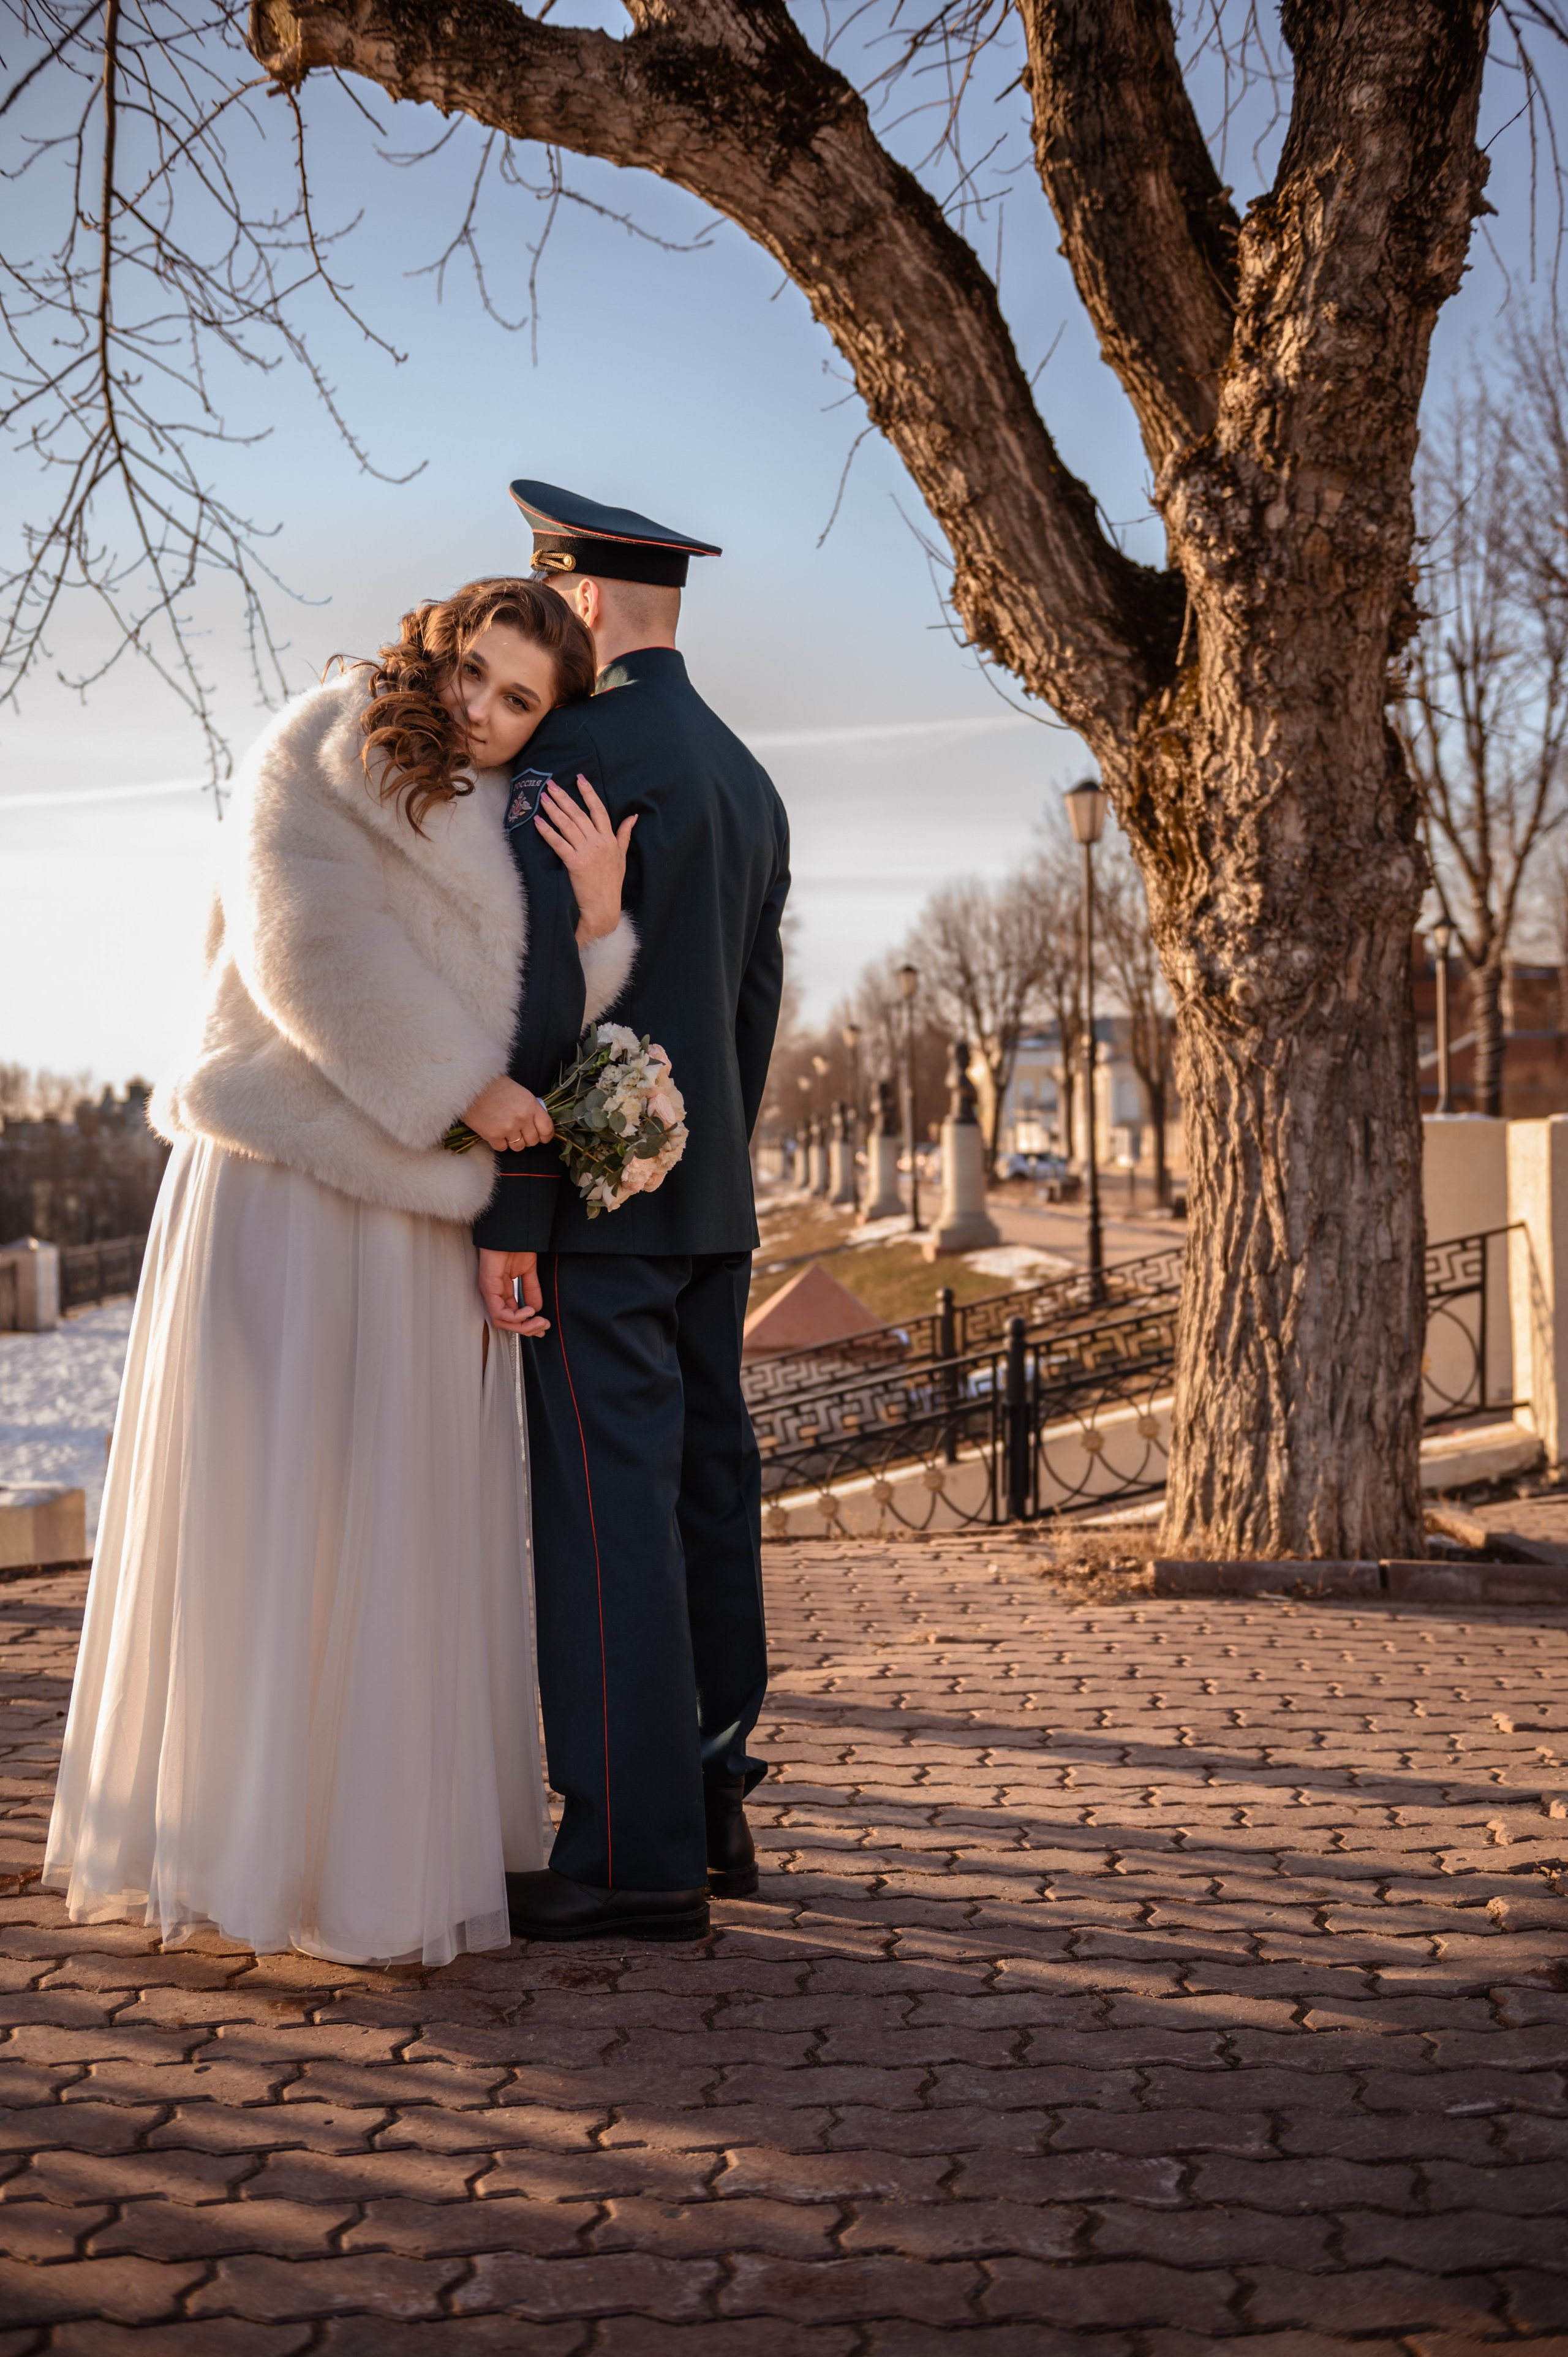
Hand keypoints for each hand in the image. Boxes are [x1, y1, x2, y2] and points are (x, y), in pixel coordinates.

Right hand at [461, 1075, 553, 1151]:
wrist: (471, 1084)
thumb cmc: (495, 1086)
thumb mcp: (520, 1093)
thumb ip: (531, 1109)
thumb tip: (536, 1124)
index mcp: (531, 1106)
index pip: (547, 1129)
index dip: (546, 1136)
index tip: (542, 1137)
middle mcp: (522, 1118)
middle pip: (533, 1141)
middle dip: (528, 1139)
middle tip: (520, 1132)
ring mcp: (508, 1128)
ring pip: (518, 1147)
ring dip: (513, 1142)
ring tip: (506, 1132)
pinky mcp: (493, 1135)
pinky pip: (502, 1148)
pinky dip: (499, 1142)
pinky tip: (495, 1132)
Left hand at [478, 1249, 548, 1336]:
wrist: (511, 1230)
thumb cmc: (514, 1245)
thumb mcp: (528, 1271)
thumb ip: (531, 1290)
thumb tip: (537, 1308)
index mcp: (502, 1291)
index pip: (511, 1316)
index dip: (528, 1324)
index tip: (544, 1325)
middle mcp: (494, 1293)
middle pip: (506, 1323)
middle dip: (527, 1328)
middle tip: (543, 1326)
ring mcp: (489, 1290)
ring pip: (501, 1321)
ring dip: (523, 1325)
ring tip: (538, 1320)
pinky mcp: (488, 1286)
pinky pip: (498, 1311)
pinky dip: (515, 1316)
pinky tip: (529, 1311)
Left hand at [534, 773, 635, 946]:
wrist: (604, 908)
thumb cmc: (612, 884)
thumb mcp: (622, 856)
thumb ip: (625, 835)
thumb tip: (633, 817)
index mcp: (609, 839)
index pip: (599, 810)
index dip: (589, 793)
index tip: (579, 778)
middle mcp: (599, 842)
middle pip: (579, 814)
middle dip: (564, 797)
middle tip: (550, 784)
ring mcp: (587, 852)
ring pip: (568, 825)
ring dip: (554, 810)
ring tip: (542, 797)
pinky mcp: (575, 864)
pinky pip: (559, 844)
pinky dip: (547, 832)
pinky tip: (538, 821)